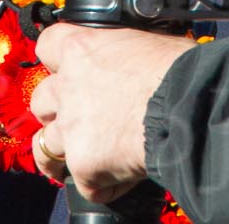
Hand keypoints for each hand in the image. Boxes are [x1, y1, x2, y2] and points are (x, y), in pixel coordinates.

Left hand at [30, 24, 188, 203]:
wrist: (188, 105)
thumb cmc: (180, 69)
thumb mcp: (148, 43)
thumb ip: (127, 54)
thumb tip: (141, 64)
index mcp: (83, 49)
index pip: (48, 45)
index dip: (56, 61)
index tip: (67, 70)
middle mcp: (68, 86)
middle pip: (40, 101)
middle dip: (56, 111)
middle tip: (79, 118)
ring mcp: (71, 127)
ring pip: (46, 146)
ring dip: (62, 153)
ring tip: (82, 160)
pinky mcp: (84, 164)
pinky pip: (85, 183)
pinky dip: (102, 185)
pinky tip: (122, 180)